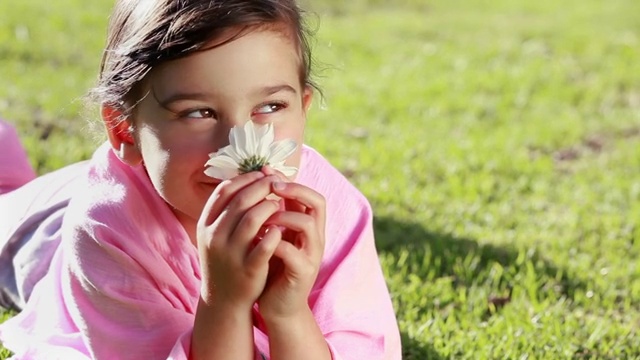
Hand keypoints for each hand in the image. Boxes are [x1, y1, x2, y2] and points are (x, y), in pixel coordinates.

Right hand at [196, 171, 282, 309]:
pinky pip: (264, 246)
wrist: (223, 300)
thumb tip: (246, 177)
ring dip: (269, 207)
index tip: (261, 174)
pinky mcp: (248, 270)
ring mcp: (230, 254)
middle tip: (276, 183)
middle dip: (261, 187)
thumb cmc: (225, 259)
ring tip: (279, 204)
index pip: (224, 190)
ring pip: (252, 219)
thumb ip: (227, 209)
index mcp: (205, 224)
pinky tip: (281, 228)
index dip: (244, 178)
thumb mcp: (217, 233)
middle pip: (240, 201)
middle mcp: (214, 237)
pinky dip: (274, 233)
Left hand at [257, 167, 326, 320]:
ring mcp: (311, 254)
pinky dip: (273, 242)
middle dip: (294, 190)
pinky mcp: (302, 272)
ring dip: (281, 216)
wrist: (279, 305)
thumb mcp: (274, 235)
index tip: (267, 171)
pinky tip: (257, 239)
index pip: (311, 194)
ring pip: (305, 224)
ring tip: (261, 217)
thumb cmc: (273, 266)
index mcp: (309, 226)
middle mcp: (315, 237)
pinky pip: (291, 251)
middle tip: (271, 186)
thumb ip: (272, 212)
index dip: (291, 180)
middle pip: (317, 202)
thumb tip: (259, 180)